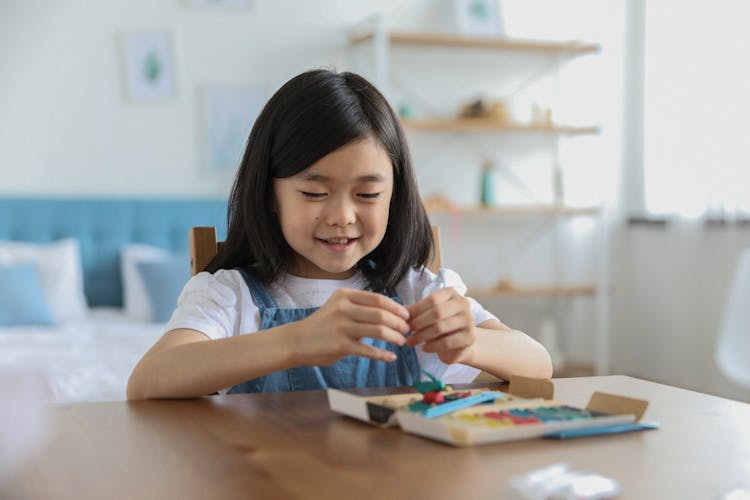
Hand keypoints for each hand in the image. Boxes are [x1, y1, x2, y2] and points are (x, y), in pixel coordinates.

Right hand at [294, 288, 410, 365]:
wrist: (297, 341)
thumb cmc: (324, 324)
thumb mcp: (339, 307)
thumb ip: (362, 307)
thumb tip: (394, 311)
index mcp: (345, 296)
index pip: (378, 299)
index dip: (396, 308)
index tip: (407, 316)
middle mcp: (343, 308)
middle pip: (381, 314)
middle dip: (398, 323)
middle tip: (407, 330)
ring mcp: (341, 327)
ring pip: (378, 331)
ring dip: (394, 337)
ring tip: (402, 342)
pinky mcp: (340, 346)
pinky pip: (368, 350)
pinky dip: (383, 355)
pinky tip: (391, 357)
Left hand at [405, 287, 476, 364]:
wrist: (462, 342)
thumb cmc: (442, 325)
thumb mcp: (429, 315)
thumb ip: (417, 312)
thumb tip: (400, 311)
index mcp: (452, 294)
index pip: (432, 299)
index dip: (416, 310)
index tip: (403, 319)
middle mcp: (463, 304)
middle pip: (437, 312)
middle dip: (418, 323)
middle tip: (405, 331)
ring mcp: (469, 320)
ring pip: (440, 327)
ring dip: (422, 336)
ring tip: (410, 342)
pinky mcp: (469, 337)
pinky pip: (447, 342)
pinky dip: (432, 346)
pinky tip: (424, 348)